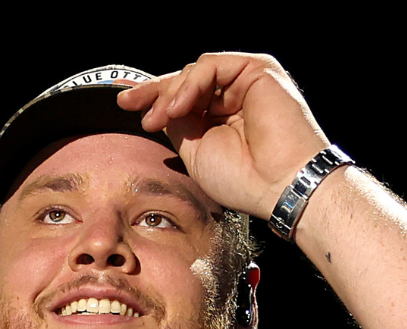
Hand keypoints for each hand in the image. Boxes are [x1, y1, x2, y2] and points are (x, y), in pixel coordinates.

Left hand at [117, 53, 330, 219]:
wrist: (279, 184)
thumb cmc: (244, 179)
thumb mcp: (195, 151)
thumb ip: (179, 124)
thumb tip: (159, 107)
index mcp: (222, 117)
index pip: (184, 99)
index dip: (156, 99)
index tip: (127, 105)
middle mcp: (235, 96)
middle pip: (186, 81)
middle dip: (155, 91)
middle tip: (130, 104)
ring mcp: (246, 82)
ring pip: (196, 72)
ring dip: (171, 93)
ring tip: (159, 117)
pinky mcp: (258, 69)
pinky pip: (212, 65)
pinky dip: (190, 83)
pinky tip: (180, 107)